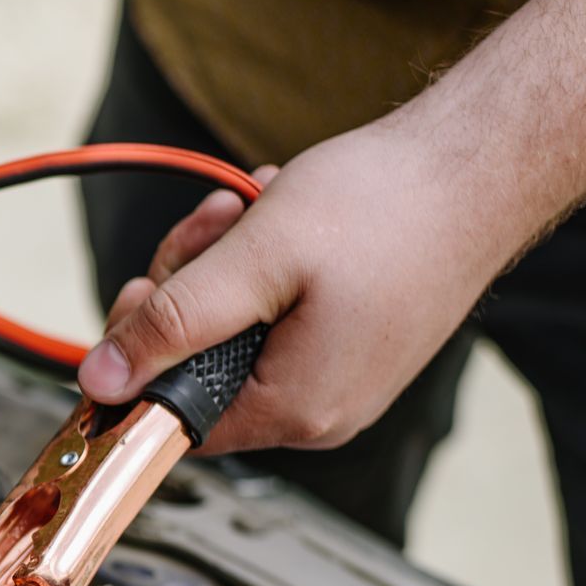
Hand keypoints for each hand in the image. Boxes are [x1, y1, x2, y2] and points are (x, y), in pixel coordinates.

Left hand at [77, 118, 535, 454]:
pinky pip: (273, 314)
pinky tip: (277, 216)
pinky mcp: (350, 341)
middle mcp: (320, 410)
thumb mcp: (254, 259)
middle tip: (206, 229)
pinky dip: (260, 263)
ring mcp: (339, 376)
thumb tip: (103, 378)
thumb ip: (172, 323)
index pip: (172, 422)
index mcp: (296, 409)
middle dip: (183, 291)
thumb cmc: (388, 207)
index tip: (137, 296)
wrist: (483, 163)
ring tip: (250, 207)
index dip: (137, 361)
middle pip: (196, 370)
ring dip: (221, 264)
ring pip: (230, 330)